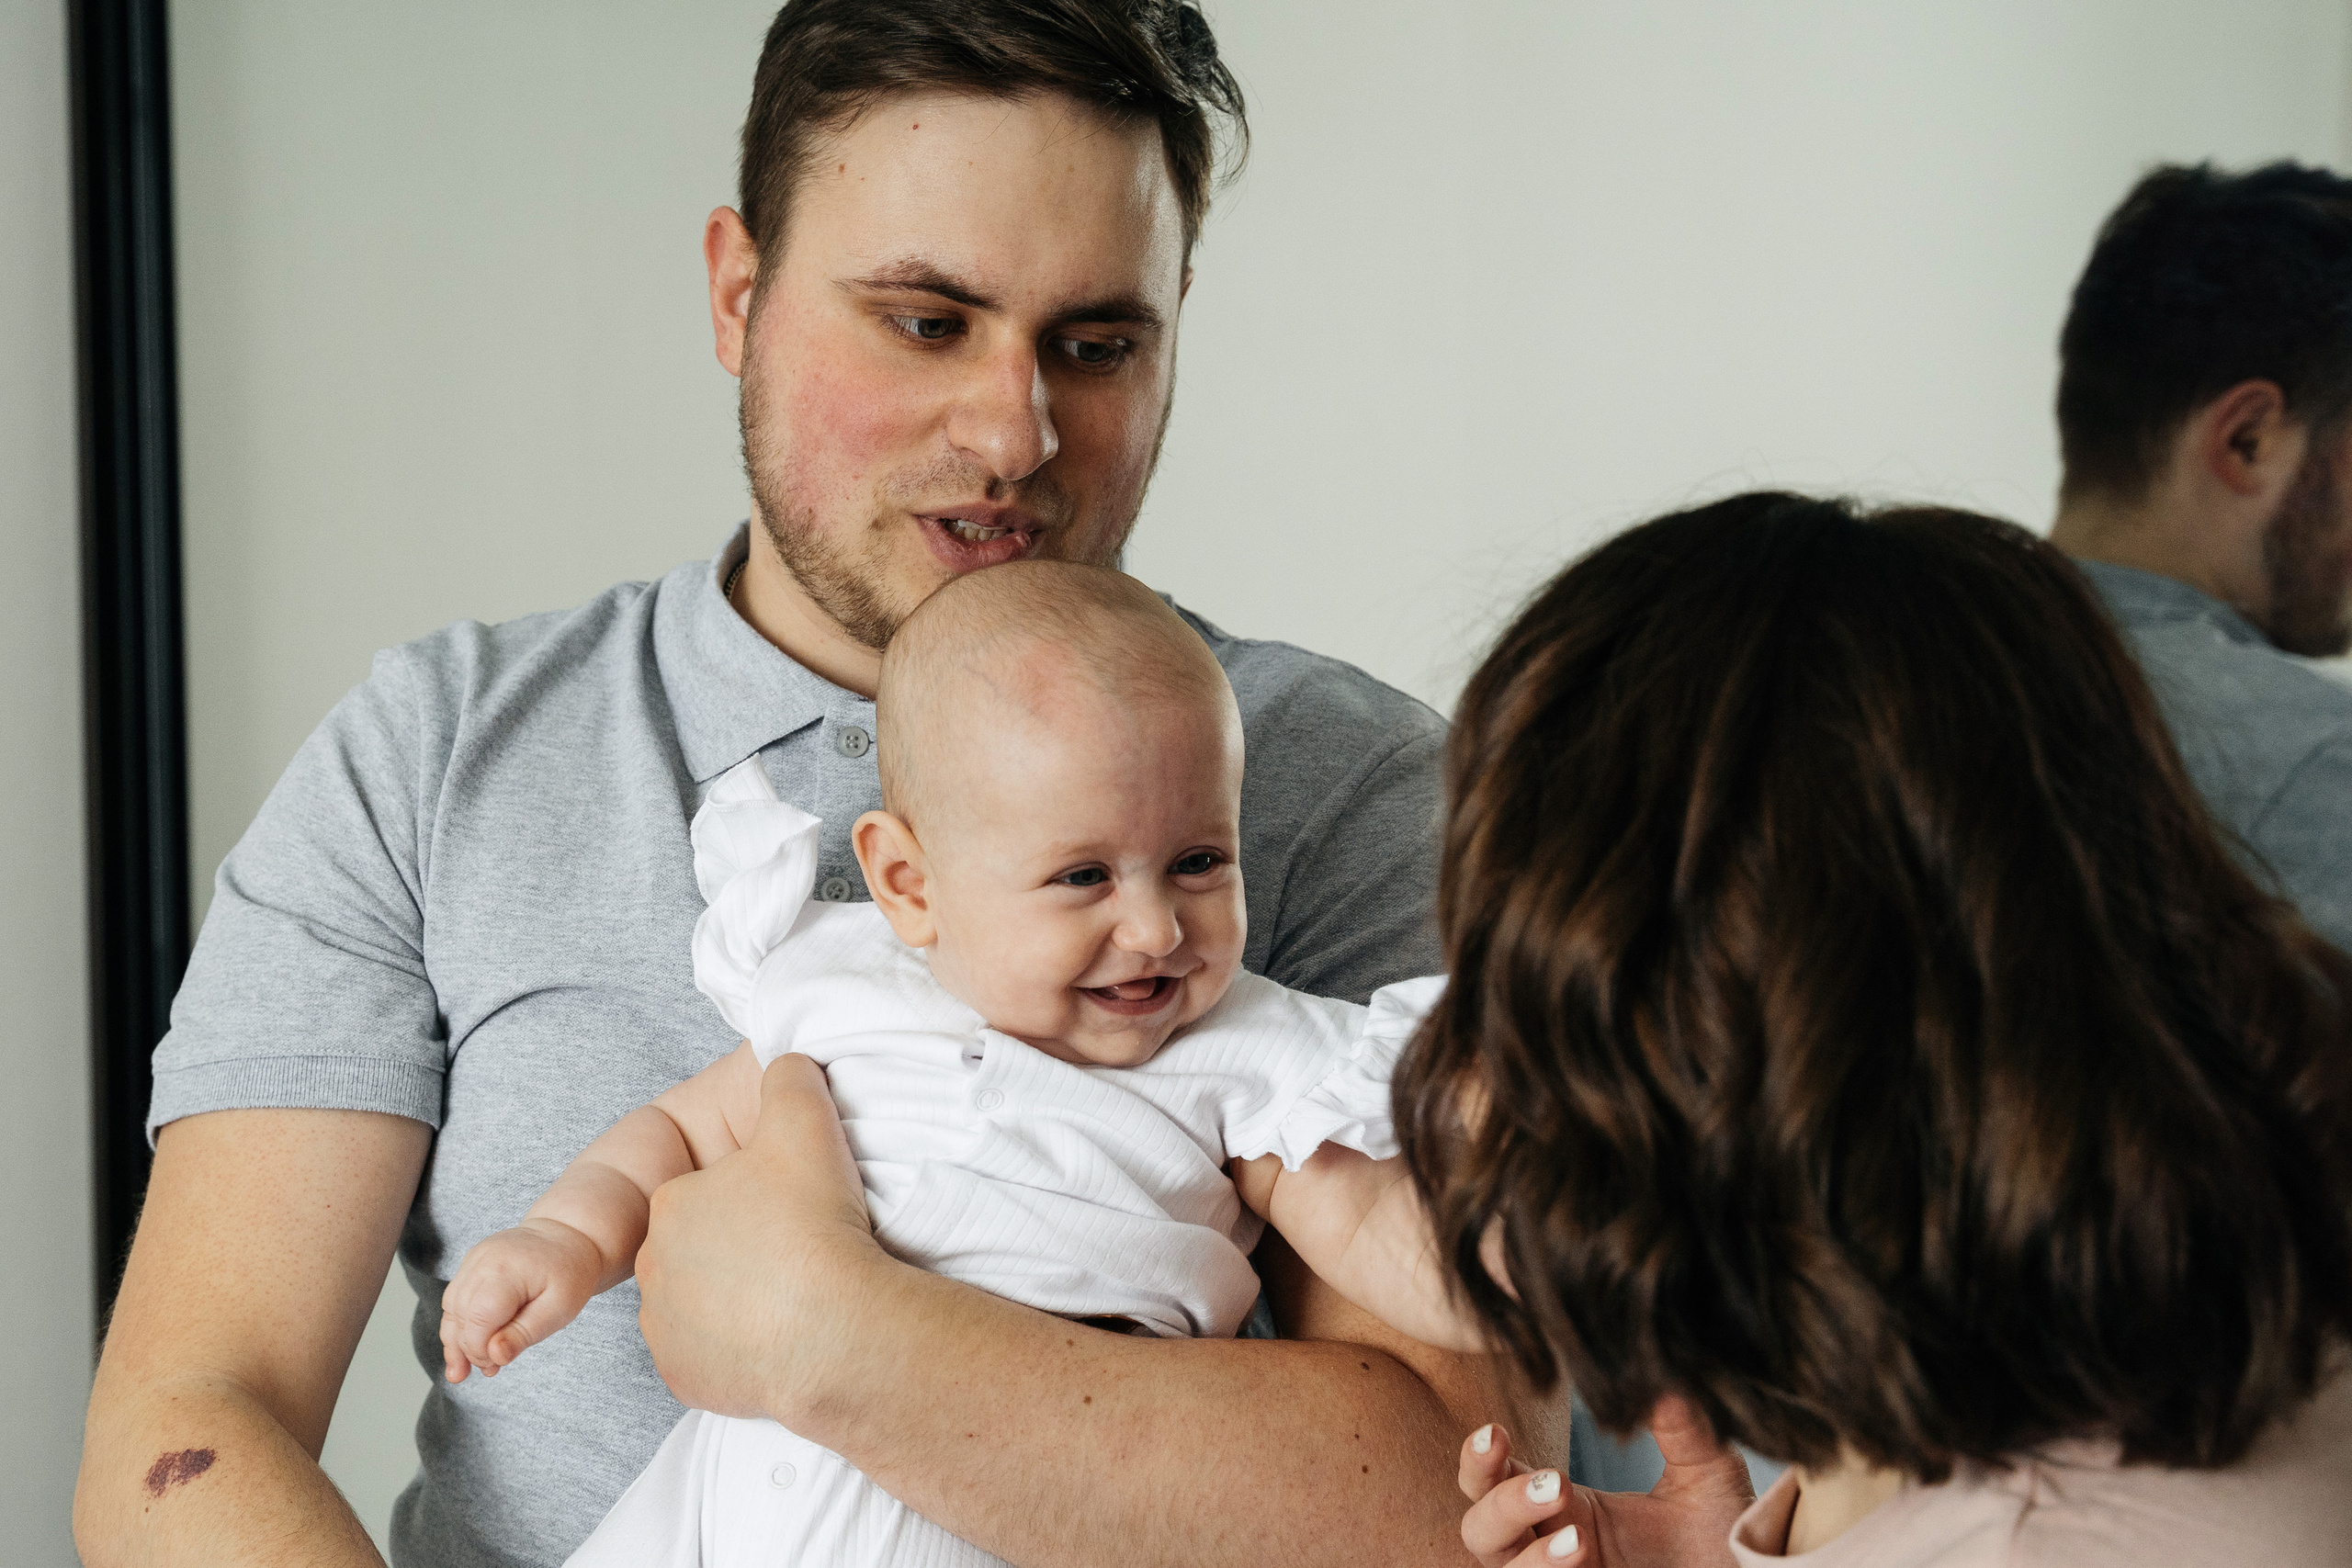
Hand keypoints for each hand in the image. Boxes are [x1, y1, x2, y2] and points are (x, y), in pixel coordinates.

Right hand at [438, 1217, 603, 1381]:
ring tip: (465, 1370)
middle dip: (468, 1349)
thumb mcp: (560, 1309)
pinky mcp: (472, 1263)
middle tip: (489, 1371)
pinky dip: (458, 1323)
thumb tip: (494, 1356)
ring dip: (456, 1340)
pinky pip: (455, 1298)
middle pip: (461, 1315)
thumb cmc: (569, 1274)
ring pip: (452, 1308)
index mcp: (508, 1270)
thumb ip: (525, 1334)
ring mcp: (475, 1259)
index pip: (478, 1319)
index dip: (479, 1350)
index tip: (495, 1366)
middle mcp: (484, 1261)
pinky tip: (467, 1346)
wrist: (569, 1236)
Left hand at [636, 1053, 885, 1422]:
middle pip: (701, 1247)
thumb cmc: (814, 1225)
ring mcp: (666, 1330)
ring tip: (797, 1293)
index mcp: (670, 1205)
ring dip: (739, 1297)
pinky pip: (714, 1357)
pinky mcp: (688, 1380)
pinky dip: (744, 1348)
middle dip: (739, 1245)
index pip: (707, 1191)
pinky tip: (786, 1336)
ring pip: (702, 1303)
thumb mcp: (806, 1120)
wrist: (835, 1331)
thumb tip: (786, 1068)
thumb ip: (788, 1079)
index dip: (754, 1195)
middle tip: (796, 1248)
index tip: (792, 1207)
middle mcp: (653, 1268)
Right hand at [1457, 1397, 1754, 1566]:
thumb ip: (1683, 1426)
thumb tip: (1658, 1373)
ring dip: (1527, 1551)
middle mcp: (1554, 1547)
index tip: (1497, 1431)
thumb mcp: (1706, 1475)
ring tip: (1580, 1538)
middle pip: (1481, 1526)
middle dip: (1500, 1500)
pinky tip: (1580, 1554)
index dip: (1481, 1456)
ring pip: (1496, 1567)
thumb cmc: (1725, 1539)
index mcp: (1570, 1508)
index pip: (1495, 1478)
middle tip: (1555, 1484)